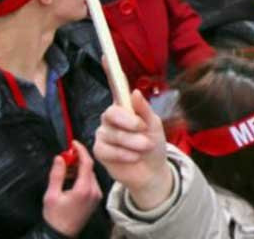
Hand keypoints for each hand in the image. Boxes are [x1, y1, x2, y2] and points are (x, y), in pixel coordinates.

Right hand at [42, 140, 103, 235]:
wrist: (61, 234)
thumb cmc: (55, 217)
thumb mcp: (51, 195)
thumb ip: (57, 175)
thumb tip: (60, 158)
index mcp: (84, 189)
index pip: (87, 163)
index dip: (81, 150)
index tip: (73, 143)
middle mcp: (94, 191)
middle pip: (89, 168)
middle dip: (78, 160)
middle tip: (65, 157)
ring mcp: (96, 195)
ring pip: (90, 174)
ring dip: (79, 169)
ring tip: (65, 170)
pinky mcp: (95, 199)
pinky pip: (90, 182)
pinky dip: (82, 177)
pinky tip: (71, 179)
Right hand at [94, 91, 172, 210]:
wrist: (152, 170)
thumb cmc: (152, 144)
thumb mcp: (154, 125)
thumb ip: (144, 109)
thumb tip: (135, 92)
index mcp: (124, 107)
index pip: (117, 93)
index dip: (119, 88)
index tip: (121, 84)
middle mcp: (110, 118)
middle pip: (111, 114)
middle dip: (130, 123)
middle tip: (145, 130)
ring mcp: (103, 134)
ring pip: (113, 134)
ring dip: (133, 142)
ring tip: (145, 147)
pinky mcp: (99, 151)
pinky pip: (107, 150)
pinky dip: (124, 154)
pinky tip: (135, 157)